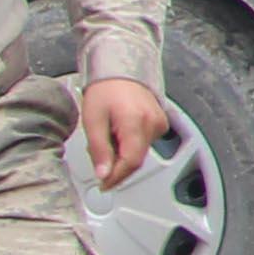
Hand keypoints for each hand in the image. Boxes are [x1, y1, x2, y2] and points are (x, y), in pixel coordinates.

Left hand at [76, 73, 169, 190]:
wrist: (120, 70)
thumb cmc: (105, 90)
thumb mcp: (93, 120)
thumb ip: (99, 149)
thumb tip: (104, 174)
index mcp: (136, 122)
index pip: (130, 162)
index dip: (116, 178)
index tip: (103, 185)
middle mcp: (152, 124)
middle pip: (136, 159)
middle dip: (116, 165)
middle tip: (98, 156)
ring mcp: (159, 123)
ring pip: (139, 153)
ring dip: (121, 154)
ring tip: (107, 136)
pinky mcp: (160, 123)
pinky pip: (144, 143)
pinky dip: (129, 145)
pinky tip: (119, 132)